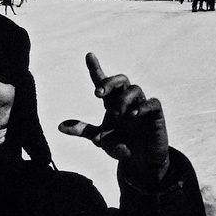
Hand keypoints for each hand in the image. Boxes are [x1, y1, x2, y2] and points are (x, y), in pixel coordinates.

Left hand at [58, 53, 168, 180]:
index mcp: (111, 102)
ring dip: (123, 101)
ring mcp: (141, 105)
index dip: (95, 68)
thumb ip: (83, 131)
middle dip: (109, 82)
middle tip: (97, 93)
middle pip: (120, 79)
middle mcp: (126, 100)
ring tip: (117, 116)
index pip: (103, 81)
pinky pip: (152, 103)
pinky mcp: (155, 115)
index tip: (89, 55)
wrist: (140, 160)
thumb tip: (60, 126)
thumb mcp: (99, 139)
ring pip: (134, 89)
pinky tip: (133, 115)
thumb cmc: (120, 145)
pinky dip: (142, 107)